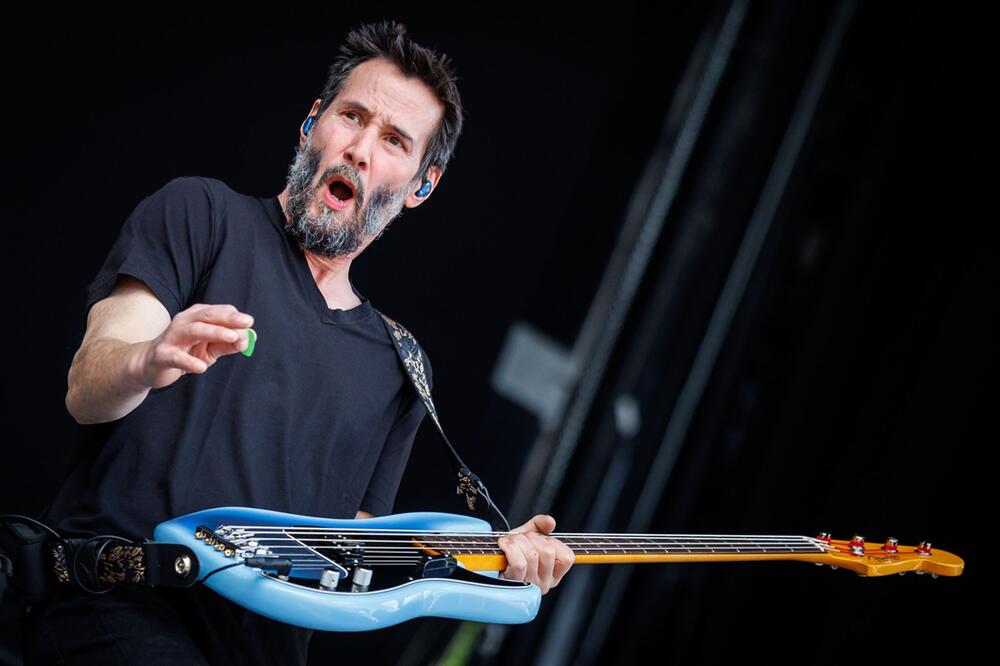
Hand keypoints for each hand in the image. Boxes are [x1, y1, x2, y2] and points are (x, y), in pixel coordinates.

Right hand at [135, 303, 253, 388]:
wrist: (150, 365)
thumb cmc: (185, 352)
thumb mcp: (210, 348)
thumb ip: (229, 343)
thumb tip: (249, 338)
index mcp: (197, 317)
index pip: (219, 312)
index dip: (235, 318)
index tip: (249, 325)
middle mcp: (184, 322)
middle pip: (207, 316)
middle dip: (228, 318)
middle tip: (247, 323)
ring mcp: (172, 337)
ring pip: (194, 330)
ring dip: (214, 332)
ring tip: (232, 337)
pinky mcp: (162, 355)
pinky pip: (176, 357)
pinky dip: (189, 361)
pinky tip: (201, 367)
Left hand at [497, 514, 574, 593]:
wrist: (487, 563)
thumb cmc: (509, 552)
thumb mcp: (527, 537)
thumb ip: (540, 526)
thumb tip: (550, 521)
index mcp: (553, 574)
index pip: (567, 557)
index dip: (553, 542)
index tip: (540, 540)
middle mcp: (545, 582)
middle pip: (548, 551)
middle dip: (531, 537)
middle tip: (521, 538)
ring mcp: (530, 585)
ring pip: (532, 555)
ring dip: (517, 541)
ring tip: (510, 541)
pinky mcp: (514, 584)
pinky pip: (519, 564)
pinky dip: (509, 548)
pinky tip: (504, 545)